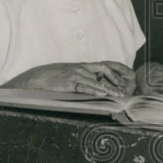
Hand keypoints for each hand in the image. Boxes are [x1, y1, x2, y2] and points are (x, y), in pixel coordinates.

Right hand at [21, 61, 135, 95]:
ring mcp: (76, 75)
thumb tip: (92, 83)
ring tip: (117, 96)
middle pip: (104, 74)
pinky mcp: (70, 83)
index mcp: (82, 66)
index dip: (114, 75)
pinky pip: (85, 87)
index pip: (104, 67)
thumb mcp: (70, 72)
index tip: (121, 83)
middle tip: (123, 92)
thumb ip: (81, 75)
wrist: (39, 76)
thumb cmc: (54, 75)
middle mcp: (81, 69)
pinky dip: (95, 91)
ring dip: (109, 90)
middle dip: (115, 83)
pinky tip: (102, 94)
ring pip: (97, 82)